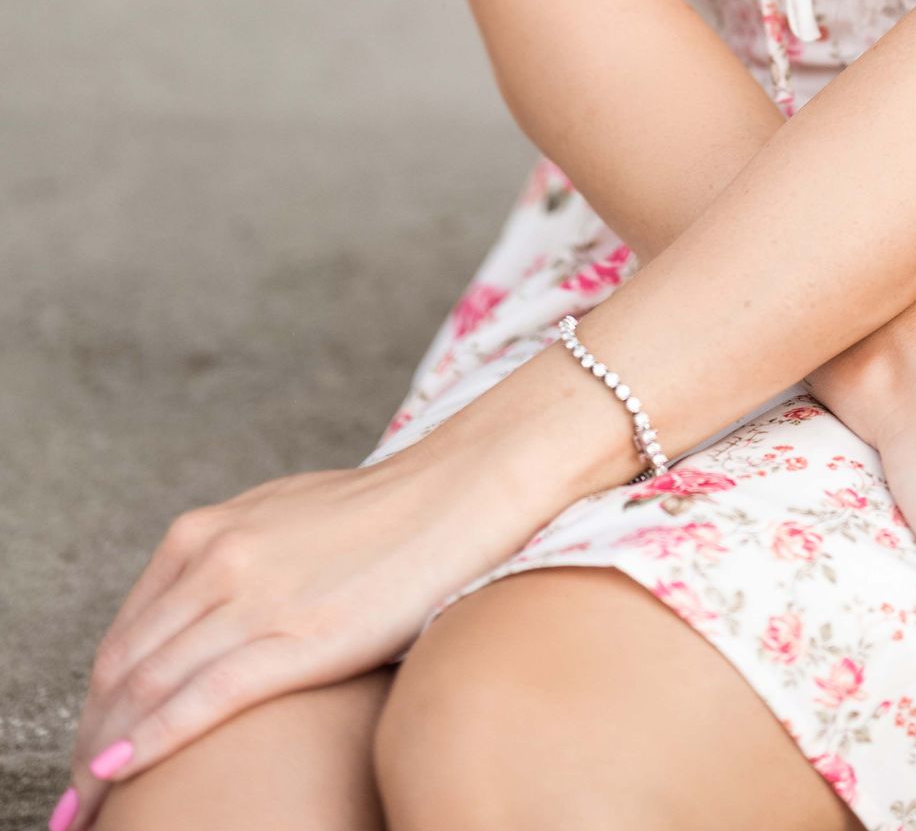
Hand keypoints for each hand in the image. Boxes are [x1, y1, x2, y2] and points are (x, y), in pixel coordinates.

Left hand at [56, 416, 554, 825]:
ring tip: (97, 800)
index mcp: (206, 530)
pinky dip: (150, 741)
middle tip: (83, 790)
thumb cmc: (378, 514)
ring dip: (111, 750)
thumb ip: (229, 559)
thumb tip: (198, 612)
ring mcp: (252, 595)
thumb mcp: (279, 520)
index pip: (124, 633)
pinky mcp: (293, 635)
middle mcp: (216, 557)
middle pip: (124, 666)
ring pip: (150, 686)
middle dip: (96, 734)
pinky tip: (122, 772)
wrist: (455, 493)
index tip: (95, 744)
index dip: (99, 700)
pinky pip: (200, 700)